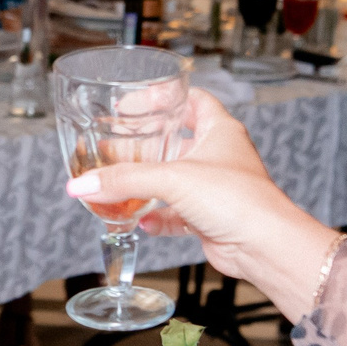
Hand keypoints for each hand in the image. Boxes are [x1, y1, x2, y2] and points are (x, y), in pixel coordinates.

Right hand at [63, 93, 343, 318]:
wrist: (265, 247)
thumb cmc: (239, 200)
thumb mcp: (173, 179)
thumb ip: (124, 180)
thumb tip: (82, 184)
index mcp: (220, 131)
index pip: (192, 100)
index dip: (163, 98)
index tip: (133, 105)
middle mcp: (218, 157)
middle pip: (173, 143)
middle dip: (141, 147)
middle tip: (110, 147)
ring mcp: (214, 188)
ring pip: (171, 181)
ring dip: (144, 185)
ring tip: (114, 184)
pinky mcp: (209, 219)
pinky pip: (175, 215)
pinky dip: (155, 217)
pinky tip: (138, 221)